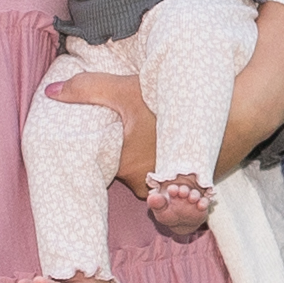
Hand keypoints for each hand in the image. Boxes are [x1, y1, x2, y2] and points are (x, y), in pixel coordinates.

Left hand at [55, 7, 283, 189]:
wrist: (234, 113)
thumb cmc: (172, 103)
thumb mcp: (123, 89)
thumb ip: (85, 89)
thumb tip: (49, 93)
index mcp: (128, 169)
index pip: (107, 169)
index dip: (111, 151)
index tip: (117, 135)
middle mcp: (149, 188)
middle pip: (131, 176)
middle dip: (134, 157)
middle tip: (140, 130)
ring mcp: (176, 193)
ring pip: (155, 182)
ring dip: (156, 165)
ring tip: (160, 138)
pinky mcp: (198, 191)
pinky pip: (178, 186)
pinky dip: (177, 171)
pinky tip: (181, 146)